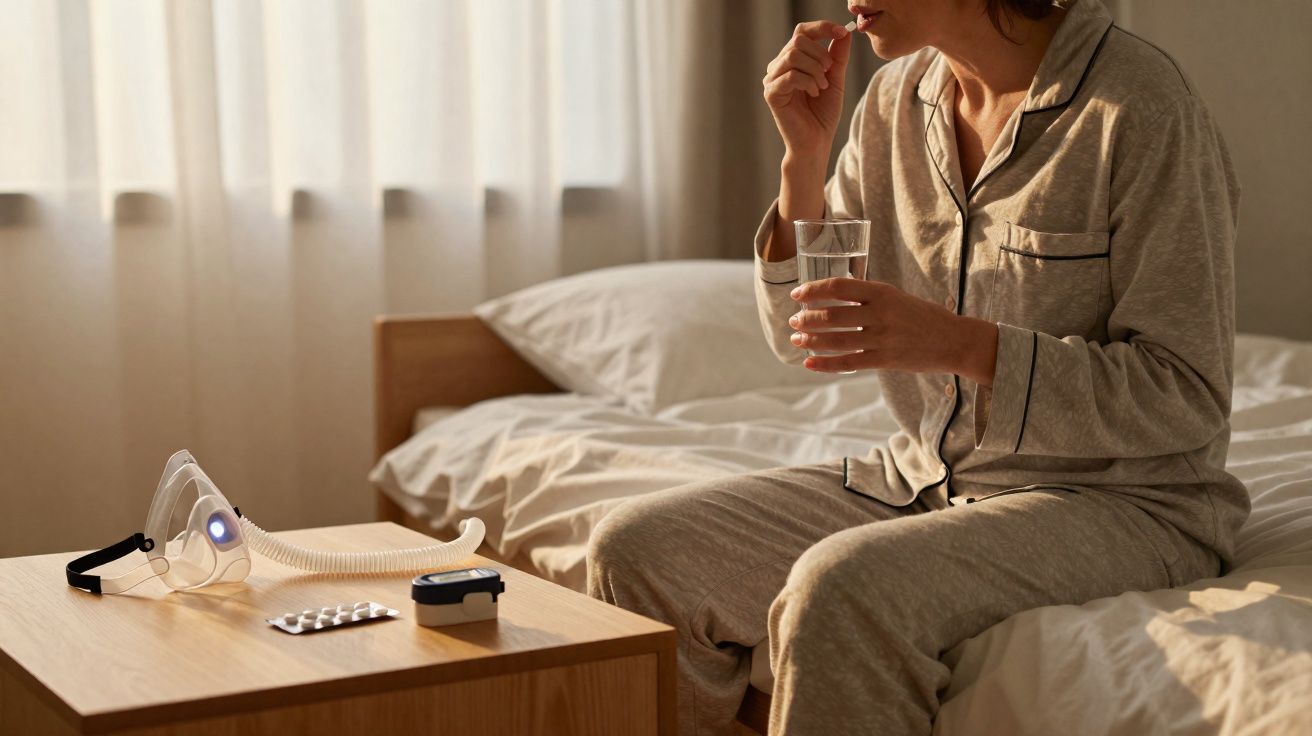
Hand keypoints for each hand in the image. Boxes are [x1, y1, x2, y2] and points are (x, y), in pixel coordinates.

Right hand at [762, 21, 852, 156]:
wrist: (815, 143)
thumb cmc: (823, 115)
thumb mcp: (835, 80)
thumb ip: (837, 57)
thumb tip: (844, 32)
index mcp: (791, 62)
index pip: (802, 32)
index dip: (822, 28)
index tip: (841, 32)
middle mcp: (778, 67)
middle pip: (797, 40)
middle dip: (820, 54)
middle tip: (829, 73)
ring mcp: (772, 80)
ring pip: (793, 55)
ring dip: (814, 68)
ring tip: (821, 86)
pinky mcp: (771, 93)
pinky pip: (790, 74)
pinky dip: (807, 81)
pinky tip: (814, 93)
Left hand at [788, 278, 998, 386]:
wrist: (954, 341)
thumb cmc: (922, 317)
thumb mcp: (896, 297)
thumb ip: (868, 296)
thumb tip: (834, 294)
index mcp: (882, 292)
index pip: (839, 287)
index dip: (814, 290)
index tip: (797, 294)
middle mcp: (881, 313)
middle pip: (833, 315)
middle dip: (807, 318)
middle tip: (794, 321)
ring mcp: (883, 338)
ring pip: (837, 340)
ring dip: (811, 340)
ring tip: (796, 339)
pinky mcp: (885, 360)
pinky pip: (849, 363)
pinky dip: (825, 364)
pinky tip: (809, 363)